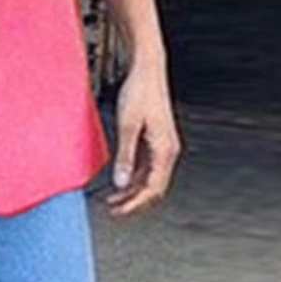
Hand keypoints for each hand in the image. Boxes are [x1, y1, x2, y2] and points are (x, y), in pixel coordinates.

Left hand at [104, 65, 180, 217]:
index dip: (135, 203)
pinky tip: (119, 180)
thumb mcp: (127, 125)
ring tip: (113, 199)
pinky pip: (146, 166)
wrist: (146, 70)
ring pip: (149, 178)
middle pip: (154, 187)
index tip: (118, 211)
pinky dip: (133, 176)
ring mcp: (162, 146)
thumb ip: (125, 156)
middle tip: (114, 210)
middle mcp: (167, 150)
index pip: (152, 188)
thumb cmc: (139, 92)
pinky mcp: (155, 140)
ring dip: (132, 190)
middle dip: (134, 201)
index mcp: (165, 149)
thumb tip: (120, 183)